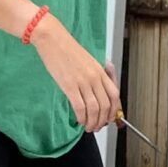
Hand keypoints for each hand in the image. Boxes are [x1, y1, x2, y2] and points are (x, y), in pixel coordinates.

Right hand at [32, 15, 120, 132]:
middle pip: (106, 105)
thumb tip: (96, 95)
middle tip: (98, 126)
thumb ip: (94, 77)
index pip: (114, 95)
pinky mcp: (69, 85)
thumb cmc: (67, 49)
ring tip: (88, 127)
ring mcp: (83, 82)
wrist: (53, 39)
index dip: (114, 110)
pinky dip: (81, 117)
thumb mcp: (87, 61)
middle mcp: (94, 77)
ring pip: (94, 109)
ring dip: (92, 122)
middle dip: (103, 121)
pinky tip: (79, 120)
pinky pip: (80, 107)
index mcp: (100, 71)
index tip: (110, 118)